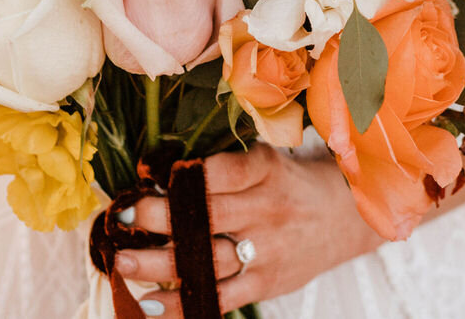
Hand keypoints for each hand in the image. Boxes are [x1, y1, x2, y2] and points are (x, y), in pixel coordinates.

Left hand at [114, 144, 386, 314]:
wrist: (341, 218)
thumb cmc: (287, 184)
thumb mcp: (265, 161)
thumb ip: (222, 166)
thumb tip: (156, 170)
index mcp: (265, 170)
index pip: (224, 171)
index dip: (184, 175)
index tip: (145, 176)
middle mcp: (267, 210)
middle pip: (209, 215)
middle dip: (162, 218)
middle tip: (124, 217)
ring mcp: (267, 251)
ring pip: (209, 260)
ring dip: (162, 265)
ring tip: (123, 263)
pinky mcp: (264, 283)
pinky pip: (220, 298)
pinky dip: (183, 304)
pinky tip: (150, 305)